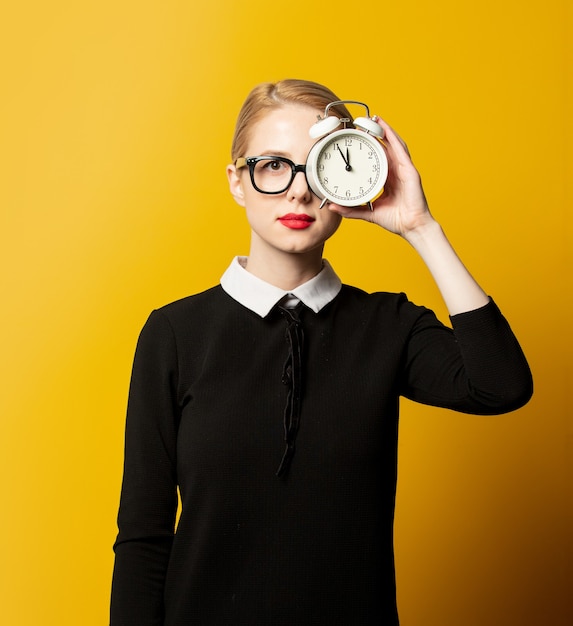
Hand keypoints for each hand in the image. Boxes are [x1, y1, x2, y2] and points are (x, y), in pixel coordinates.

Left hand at [327, 118, 434, 238]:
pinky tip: (386, 128)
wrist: (411, 227)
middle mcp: (396, 171)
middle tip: (361, 123)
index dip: (368, 147)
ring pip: (394, 144)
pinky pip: (401, 150)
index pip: (377, 158)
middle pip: (385, 147)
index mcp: (388, 178)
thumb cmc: (395, 220)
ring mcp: (404, 169)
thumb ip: (351, 209)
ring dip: (384, 130)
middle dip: (375, 134)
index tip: (356, 138)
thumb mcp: (368, 212)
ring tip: (374, 119)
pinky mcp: (410, 171)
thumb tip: (333, 207)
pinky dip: (393, 138)